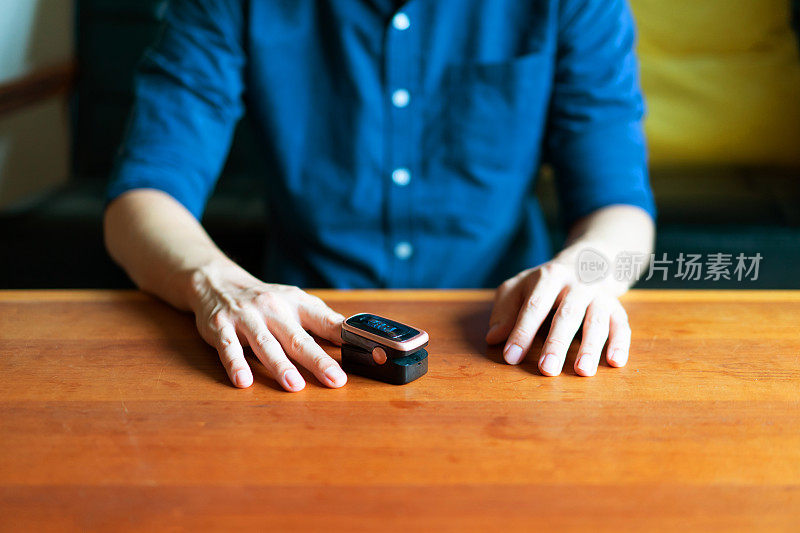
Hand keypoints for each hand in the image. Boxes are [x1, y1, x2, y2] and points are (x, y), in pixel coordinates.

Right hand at [187, 262, 346, 390]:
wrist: (218, 282)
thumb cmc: (266, 300)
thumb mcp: (296, 303)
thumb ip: (322, 321)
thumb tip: (354, 341)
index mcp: (297, 304)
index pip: (326, 320)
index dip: (346, 335)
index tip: (365, 350)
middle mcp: (273, 309)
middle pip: (298, 338)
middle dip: (317, 360)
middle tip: (335, 379)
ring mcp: (246, 318)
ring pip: (266, 344)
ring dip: (281, 366)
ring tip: (295, 385)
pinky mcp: (220, 327)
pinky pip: (229, 347)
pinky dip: (236, 364)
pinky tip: (244, 381)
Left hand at [485, 259, 630, 376]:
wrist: (587, 261)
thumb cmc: (544, 284)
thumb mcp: (519, 288)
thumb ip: (504, 311)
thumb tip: (494, 337)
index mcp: (549, 276)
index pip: (534, 306)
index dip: (522, 332)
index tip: (511, 357)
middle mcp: (577, 284)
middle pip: (567, 314)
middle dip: (556, 343)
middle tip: (547, 369)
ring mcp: (599, 295)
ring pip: (596, 321)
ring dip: (591, 347)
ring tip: (582, 371)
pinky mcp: (616, 307)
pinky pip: (621, 325)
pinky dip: (620, 343)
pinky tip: (615, 362)